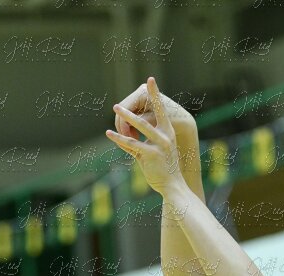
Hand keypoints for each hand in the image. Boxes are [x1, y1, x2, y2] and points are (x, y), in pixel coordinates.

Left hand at [106, 77, 184, 196]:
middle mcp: (165, 136)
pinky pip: (131, 144)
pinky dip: (119, 139)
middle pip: (146, 117)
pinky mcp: (150, 155)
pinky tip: (109, 134)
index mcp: (168, 132)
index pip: (161, 110)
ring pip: (139, 127)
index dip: (155, 94)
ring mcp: (158, 145)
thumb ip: (145, 141)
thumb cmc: (165, 169)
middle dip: (132, 109)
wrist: (174, 186)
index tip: (150, 80)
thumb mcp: (159, 151)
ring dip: (125, 118)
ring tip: (115, 109)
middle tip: (118, 104)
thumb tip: (129, 136)